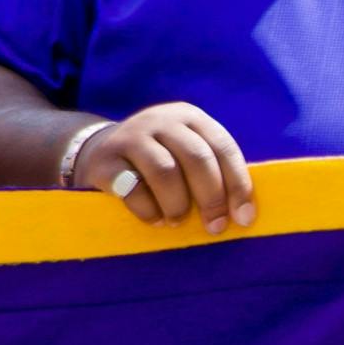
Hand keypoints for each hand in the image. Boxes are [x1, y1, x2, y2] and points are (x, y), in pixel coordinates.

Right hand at [72, 103, 255, 234]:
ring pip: (166, 172)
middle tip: (215, 227)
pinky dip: (149, 211)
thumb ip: (212, 173)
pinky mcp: (106, 158)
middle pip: (197, 158)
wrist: (98, 152)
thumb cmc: (157, 163)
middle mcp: (161, 120)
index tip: (245, 218)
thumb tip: (244, 214)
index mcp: (189, 117)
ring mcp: (131, 136)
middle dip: (212, 198)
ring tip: (177, 220)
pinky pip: (134, 189)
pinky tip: (153, 218)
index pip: (223, 147)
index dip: (238, 185)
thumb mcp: (185, 155)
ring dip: (178, 205)